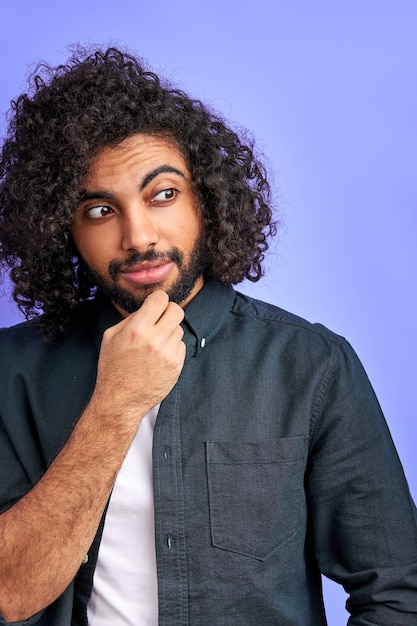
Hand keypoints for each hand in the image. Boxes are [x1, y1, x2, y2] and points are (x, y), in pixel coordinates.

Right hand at [91, 290, 185, 423]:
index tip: (155, 304)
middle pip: (176, 310)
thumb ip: (131, 318)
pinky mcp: (176, 366)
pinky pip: (181, 346)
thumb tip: (148, 308)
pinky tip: (159, 356)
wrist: (120, 400)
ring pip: (179, 329)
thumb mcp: (111, 337)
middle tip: (161, 318)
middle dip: (169, 311)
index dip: (158, 299)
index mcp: (137, 329)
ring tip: (155, 343)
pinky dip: (172, 347)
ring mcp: (168, 354)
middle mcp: (155, 340)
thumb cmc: (112, 368)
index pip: (160, 299)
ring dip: (169, 331)